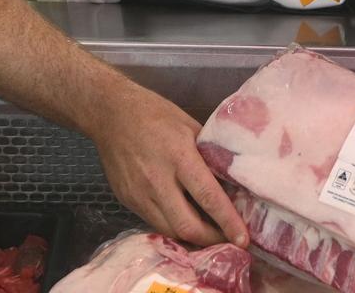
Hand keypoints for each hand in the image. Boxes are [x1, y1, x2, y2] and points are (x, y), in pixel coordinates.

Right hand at [91, 89, 247, 247]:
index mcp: (179, 157)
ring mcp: (139, 194)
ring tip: (210, 235)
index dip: (227, 221)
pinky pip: (154, 223)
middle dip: (211, 239)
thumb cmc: (156, 115)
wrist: (110, 114)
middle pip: (187, 225)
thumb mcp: (190, 126)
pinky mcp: (127, 201)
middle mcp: (158, 180)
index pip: (208, 196)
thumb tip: (230, 180)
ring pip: (170, 230)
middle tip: (229, 241)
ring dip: (192, 238)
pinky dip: (173, 227)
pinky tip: (186, 222)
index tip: (243, 239)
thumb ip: (208, 155)